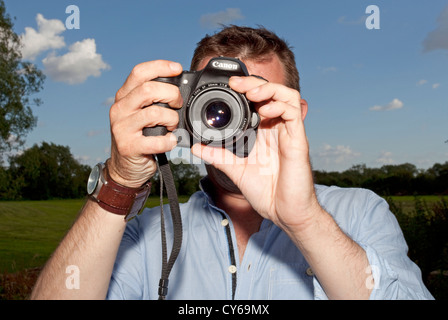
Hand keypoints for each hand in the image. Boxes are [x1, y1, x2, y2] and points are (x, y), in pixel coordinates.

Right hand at [108, 60, 182, 187]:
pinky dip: (168, 141)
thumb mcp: (142, 113)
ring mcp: (121, 128)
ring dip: (172, 120)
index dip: (160, 66)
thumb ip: (154, 99)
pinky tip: (170, 141)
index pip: (139, 72)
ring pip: (154, 113)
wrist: (126, 168)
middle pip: (148, 89)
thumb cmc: (141, 137)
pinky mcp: (128, 146)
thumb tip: (181, 87)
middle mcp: (119, 109)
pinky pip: (156, 140)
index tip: (177, 69)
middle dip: (171, 94)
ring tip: (173, 127)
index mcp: (124, 96)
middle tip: (178, 104)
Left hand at [192, 76, 322, 232]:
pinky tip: (265, 111)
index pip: (257, 101)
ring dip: (268, 89)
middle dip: (253, 83)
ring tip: (250, 91)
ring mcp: (288, 133)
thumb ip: (218, 156)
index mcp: (263, 133)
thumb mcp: (236, 171)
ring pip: (286, 96)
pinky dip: (279, 106)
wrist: (285, 213)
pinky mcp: (298, 140)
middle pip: (271, 93)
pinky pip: (293, 113)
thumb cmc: (267, 192)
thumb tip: (196, 147)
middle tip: (235, 83)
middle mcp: (276, 129)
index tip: (227, 86)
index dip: (244, 89)